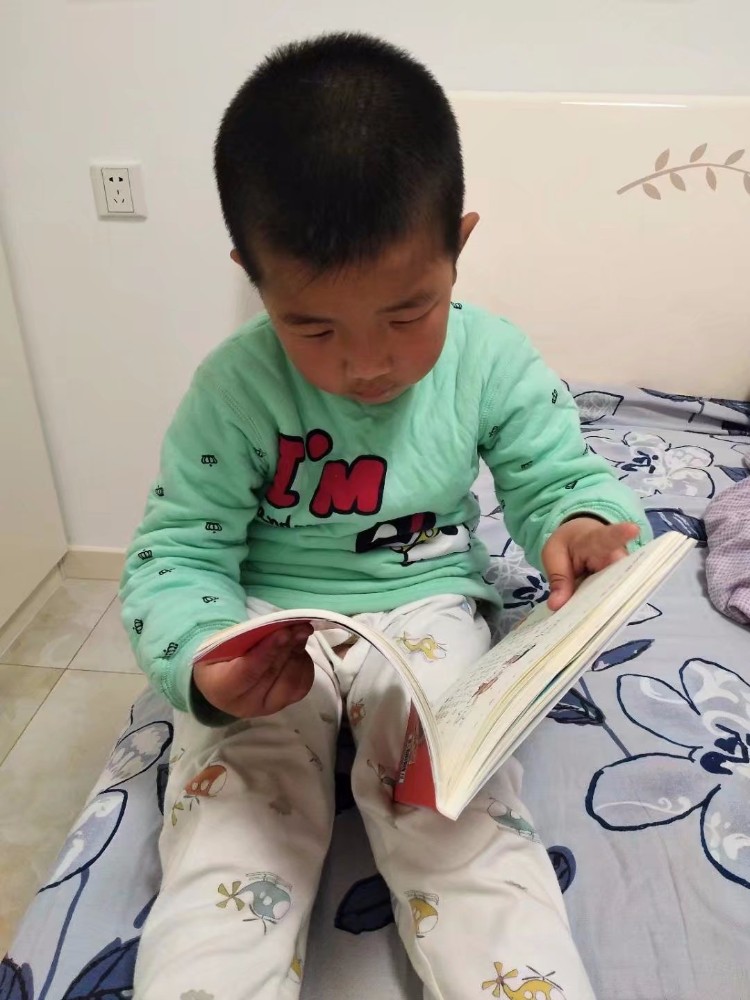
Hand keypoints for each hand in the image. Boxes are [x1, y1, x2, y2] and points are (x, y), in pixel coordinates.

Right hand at [193, 625, 314, 718]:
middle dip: (288, 646)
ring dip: (298, 652)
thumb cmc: (220, 656)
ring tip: (300, 631)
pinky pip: (303, 684)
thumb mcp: (222, 643)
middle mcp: (245, 704)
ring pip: (291, 680)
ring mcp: (267, 707)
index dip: (268, 650)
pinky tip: (299, 647)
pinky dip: (304, 663)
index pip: (248, 671)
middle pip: (273, 673)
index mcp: (221, 689)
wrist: (224, 679)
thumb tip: (278, 624)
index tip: (284, 632)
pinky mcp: (285, 703)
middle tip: (299, 625)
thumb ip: (247, 635)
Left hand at [542, 517, 639, 611]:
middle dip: (610, 593)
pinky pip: (613, 600)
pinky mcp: (620, 586)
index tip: (634, 529)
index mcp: (596, 540)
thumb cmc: (568, 544)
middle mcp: (617, 556)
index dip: (622, 534)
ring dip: (604, 606)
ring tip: (590, 619)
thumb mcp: (554, 555)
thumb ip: (558, 578)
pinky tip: (593, 621)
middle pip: (621, 573)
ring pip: (619, 592)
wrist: (579, 539)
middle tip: (595, 611)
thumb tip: (557, 605)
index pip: (610, 537)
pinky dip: (602, 610)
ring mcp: (622, 572)